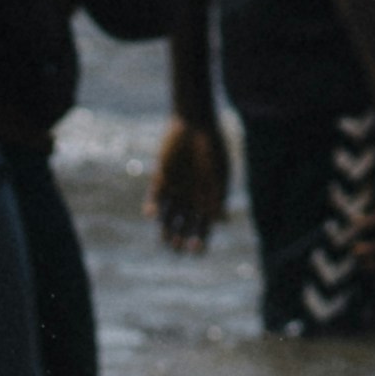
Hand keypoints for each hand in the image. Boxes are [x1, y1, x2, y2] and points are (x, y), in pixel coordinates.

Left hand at [149, 116, 225, 250]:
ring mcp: (175, 189)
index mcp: (208, 199)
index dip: (200, 239)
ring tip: (165, 240)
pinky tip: (152, 215)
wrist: (194, 125)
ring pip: (168, 216)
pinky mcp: (161, 179)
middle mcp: (191, 197)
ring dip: (166, 229)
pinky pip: (155, 197)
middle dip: (181, 238)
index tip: (197, 250)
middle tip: (177, 248)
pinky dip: (153, 207)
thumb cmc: (212, 150)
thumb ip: (218, 198)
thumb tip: (222, 222)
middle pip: (184, 225)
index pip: (204, 226)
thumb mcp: (218, 176)